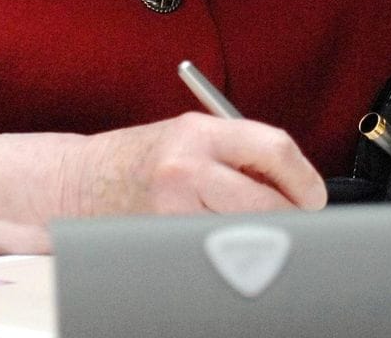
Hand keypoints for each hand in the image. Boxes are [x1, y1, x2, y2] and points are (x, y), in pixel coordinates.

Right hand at [0, 112, 325, 255]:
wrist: (76, 182)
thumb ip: (238, 152)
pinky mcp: (159, 242)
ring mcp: (172, 209)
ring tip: (261, 240)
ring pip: (246, 236)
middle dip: (292, 222)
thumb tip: (296, 187)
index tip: (314, 199)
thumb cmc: (139, 158)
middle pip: (267, 204)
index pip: (275, 148)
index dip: (305, 180)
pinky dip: (230, 259)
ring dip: (264, 243)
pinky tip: (226, 252)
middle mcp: (187, 167)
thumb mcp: (190, 135)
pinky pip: (214, 257)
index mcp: (200, 132)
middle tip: (297, 229)